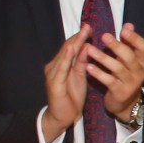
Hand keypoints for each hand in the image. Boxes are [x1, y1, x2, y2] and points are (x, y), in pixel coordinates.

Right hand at [39, 25, 91, 142]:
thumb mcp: (80, 77)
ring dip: (74, 43)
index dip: (80, 37)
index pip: (71, 47)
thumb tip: (88, 46)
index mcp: (61, 65)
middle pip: (67, 48)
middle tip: (88, 25)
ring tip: (83, 32)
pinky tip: (71, 49)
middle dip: (78, 36)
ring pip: (65, 55)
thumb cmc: (71, 97)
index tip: (90, 27)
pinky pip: (62, 68)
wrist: (62, 117)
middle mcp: (55, 66)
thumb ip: (82, 63)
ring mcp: (53, 73)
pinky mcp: (54, 82)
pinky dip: (66, 58)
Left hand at [88, 23, 143, 121]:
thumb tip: (129, 24)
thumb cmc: (124, 77)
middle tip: (104, 35)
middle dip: (117, 46)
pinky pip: (109, 81)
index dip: (135, 38)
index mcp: (142, 62)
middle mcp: (139, 72)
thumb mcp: (128, 61)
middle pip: (130, 57)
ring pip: (117, 68)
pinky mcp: (120, 92)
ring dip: (103, 58)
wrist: (124, 104)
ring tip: (89, 49)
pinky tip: (88, 66)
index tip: (124, 29)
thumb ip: (128, 44)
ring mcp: (130, 83)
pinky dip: (98, 73)